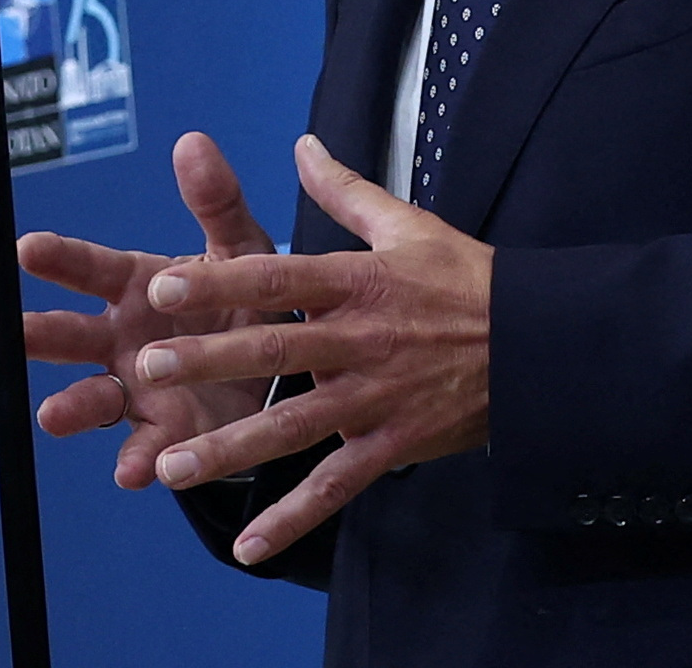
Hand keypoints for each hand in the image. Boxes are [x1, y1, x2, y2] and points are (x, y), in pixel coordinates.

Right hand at [18, 131, 279, 488]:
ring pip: (93, 397)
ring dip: (73, 406)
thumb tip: (192, 141)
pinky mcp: (164, 434)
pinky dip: (138, 460)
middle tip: (14, 331)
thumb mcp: (241, 249)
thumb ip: (216, 202)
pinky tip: (134, 469)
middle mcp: (124, 338)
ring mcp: (138, 388)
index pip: (92, 268)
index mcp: (139, 285)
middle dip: (41, 333)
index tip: (28, 247)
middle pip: (72, 335)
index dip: (60, 258)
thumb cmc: (247, 297)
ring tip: (53, 415)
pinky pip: (145, 450)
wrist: (281, 368)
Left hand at [130, 132, 492, 565]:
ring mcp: (373, 400)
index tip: (163, 286)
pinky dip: (293, 518)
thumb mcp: (409, 225)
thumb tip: (301, 144)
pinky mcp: (391, 446)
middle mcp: (358, 343)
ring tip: (172, 466)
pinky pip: (335, 487)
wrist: (541, 347)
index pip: (277, 280)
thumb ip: (344, 190)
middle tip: (149, 369)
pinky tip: (251, 547)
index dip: (219, 283)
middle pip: (275, 352)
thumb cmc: (468, 280)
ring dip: (231, 450)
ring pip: (293, 428)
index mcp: (357, 283)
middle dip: (209, 361)